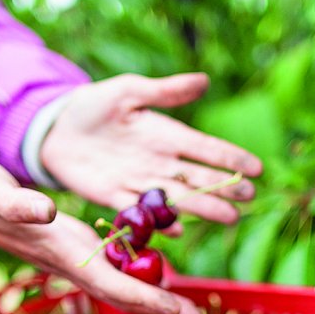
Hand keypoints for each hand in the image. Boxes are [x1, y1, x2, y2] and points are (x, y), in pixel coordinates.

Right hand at [0, 157, 201, 313]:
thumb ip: (16, 201)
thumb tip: (45, 210)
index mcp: (61, 251)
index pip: (110, 283)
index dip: (146, 298)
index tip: (178, 308)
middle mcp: (71, 262)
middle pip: (121, 294)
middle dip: (158, 308)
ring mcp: (73, 259)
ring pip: (119, 285)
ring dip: (152, 298)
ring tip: (186, 307)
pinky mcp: (74, 249)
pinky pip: (111, 270)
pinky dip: (138, 277)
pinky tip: (159, 276)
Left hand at [40, 73, 262, 229]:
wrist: (57, 129)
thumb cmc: (95, 105)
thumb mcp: (128, 91)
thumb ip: (164, 91)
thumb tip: (204, 81)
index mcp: (167, 134)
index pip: (206, 147)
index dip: (232, 157)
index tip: (257, 168)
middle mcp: (160, 162)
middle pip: (199, 177)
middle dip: (225, 187)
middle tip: (249, 198)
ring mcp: (140, 182)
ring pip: (178, 198)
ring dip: (204, 208)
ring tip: (230, 217)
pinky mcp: (116, 197)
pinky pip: (142, 212)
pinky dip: (160, 222)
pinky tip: (178, 232)